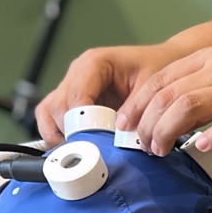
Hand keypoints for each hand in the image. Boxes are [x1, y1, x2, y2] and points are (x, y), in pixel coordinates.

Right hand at [36, 43, 178, 143]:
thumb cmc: (156, 67)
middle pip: (58, 105)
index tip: (91, 139)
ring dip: (58, 133)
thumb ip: (135, 109)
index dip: (80, 119)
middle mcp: (78, 73)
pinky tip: (73, 146)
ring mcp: (73, 86)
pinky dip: (56, 133)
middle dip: (71, 130)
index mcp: (95, 63)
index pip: (76, 94)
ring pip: (48, 111)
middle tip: (89, 150)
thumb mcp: (151, 86)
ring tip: (78, 150)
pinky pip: (51, 117)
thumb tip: (119, 135)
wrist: (162, 62)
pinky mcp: (73, 101)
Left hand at [117, 46, 211, 155]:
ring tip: (160, 151)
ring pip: (190, 106)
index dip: (137, 104)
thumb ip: (201, 86)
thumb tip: (165, 111)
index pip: (160, 79)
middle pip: (169, 94)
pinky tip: (201, 149)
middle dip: (146, 123)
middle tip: (141, 145)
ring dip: (167, 132)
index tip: (125, 126)